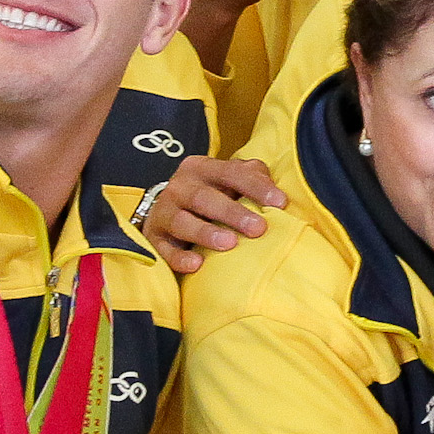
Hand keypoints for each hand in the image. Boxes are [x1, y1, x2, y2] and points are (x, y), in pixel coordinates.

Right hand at [144, 154, 287, 275]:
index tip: (280, 203)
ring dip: (206, 233)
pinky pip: (164, 249)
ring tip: (229, 244)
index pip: (230, 172)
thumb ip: (251, 177)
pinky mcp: (153, 238)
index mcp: (200, 168)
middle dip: (232, 212)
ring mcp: (163, 212)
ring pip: (182, 222)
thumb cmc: (210, 196)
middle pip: (204, 197)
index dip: (256, 187)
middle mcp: (179, 187)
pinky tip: (196, 265)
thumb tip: (274, 189)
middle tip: (258, 228)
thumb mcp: (228, 181)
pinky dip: (179, 258)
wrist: (166, 212)